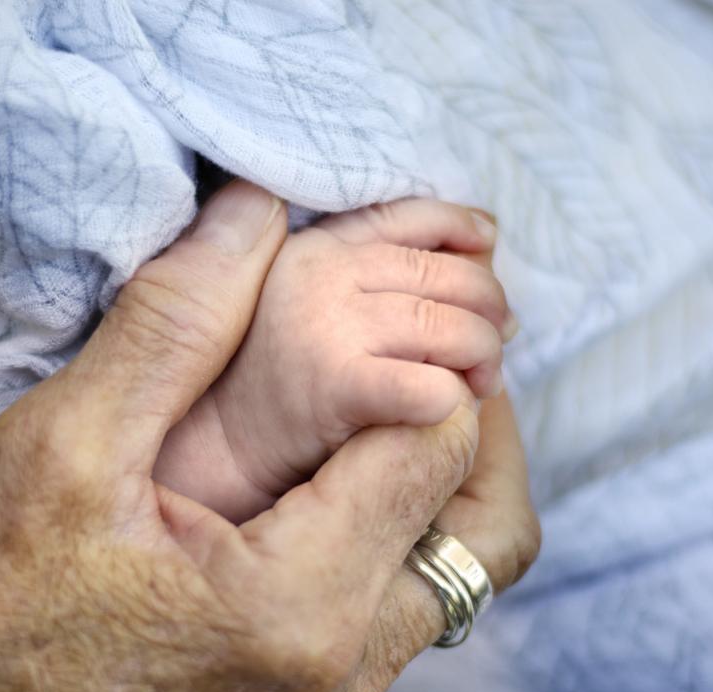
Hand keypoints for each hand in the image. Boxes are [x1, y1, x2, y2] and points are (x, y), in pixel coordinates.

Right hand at [156, 198, 515, 521]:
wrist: (218, 457)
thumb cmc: (280, 386)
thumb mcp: (318, 303)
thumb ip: (382, 269)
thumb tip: (487, 237)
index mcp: (314, 247)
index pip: (409, 213)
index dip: (460, 226)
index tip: (487, 247)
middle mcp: (317, 273)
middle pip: (444, 272)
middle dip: (488, 308)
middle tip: (495, 345)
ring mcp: (324, 326)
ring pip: (451, 328)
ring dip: (481, 359)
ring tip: (478, 384)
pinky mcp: (335, 384)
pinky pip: (430, 386)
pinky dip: (453, 401)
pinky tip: (446, 412)